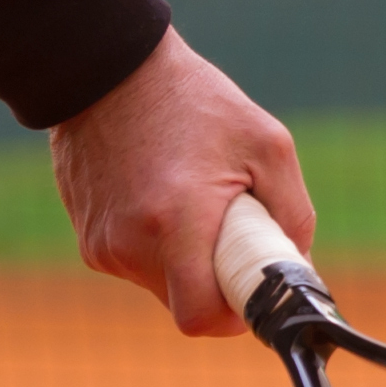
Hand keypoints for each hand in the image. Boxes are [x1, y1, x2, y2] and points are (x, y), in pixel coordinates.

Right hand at [46, 29, 314, 335]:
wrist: (108, 67)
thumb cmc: (194, 101)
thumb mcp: (268, 145)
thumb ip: (293, 214)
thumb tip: (298, 263)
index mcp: (176, 224)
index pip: (201, 319)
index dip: (234, 316)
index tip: (251, 289)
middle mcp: (129, 244)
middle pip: (184, 303)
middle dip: (215, 280)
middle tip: (231, 232)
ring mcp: (101, 242)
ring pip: (160, 283)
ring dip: (185, 260)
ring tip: (192, 199)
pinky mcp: (87, 234)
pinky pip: (135, 261)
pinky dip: (157, 243)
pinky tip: (161, 194)